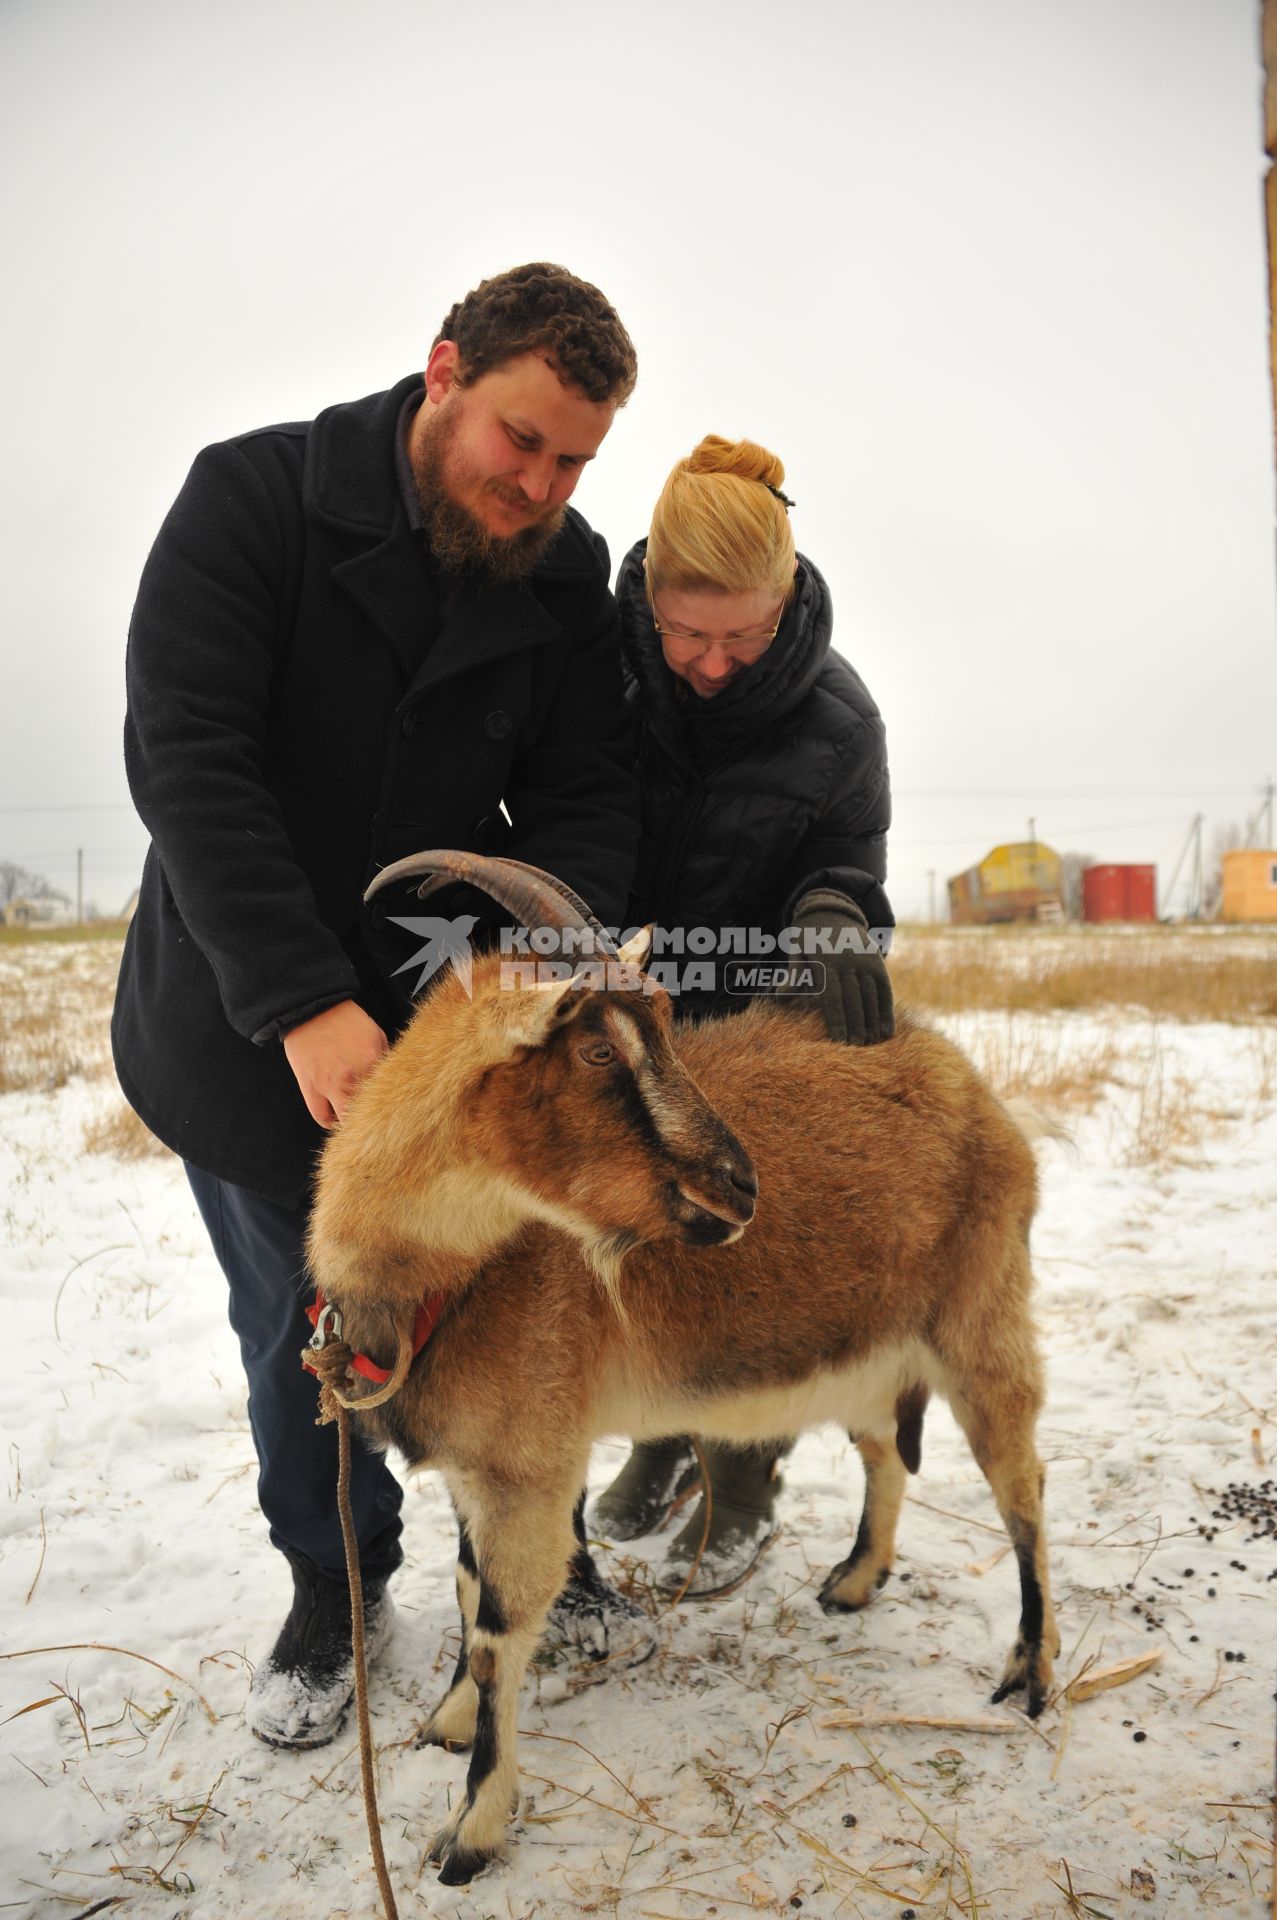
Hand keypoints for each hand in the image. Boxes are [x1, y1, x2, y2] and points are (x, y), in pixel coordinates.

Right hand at [282, 999, 388, 1127]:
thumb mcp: (376, 1034)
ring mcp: (329, 1085)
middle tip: (376, 1122)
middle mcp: (351, 1077)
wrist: (312, 1009)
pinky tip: (335, 1116)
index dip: (390, 1105)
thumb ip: (386, 1060)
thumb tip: (393, 1080)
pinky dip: (329, 1121)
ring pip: (344, 1120)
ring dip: (351, 1122)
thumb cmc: (345, 1020)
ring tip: (355, 1119)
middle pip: (367, 1114)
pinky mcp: (310, 1087)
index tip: (393, 1112)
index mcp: (371, 1062)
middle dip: (373, 1121)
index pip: (387, 1095)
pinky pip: (321, 1116)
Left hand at [783, 889, 893, 1045]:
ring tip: (870, 1044)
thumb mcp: (796, 950)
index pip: (832, 997)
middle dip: (855, 1027)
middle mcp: (848, 959)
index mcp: (825, 960)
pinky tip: (886, 1031)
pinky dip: (886, 1011)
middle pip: (853, 1000)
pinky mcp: (877, 961)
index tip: (839, 1043)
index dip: (837, 1021)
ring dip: (872, 1022)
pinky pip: (884, 990)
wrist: (831, 909)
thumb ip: (793, 974)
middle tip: (856, 1050)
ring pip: (870, 996)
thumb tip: (779, 997)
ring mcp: (865, 959)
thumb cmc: (807, 937)